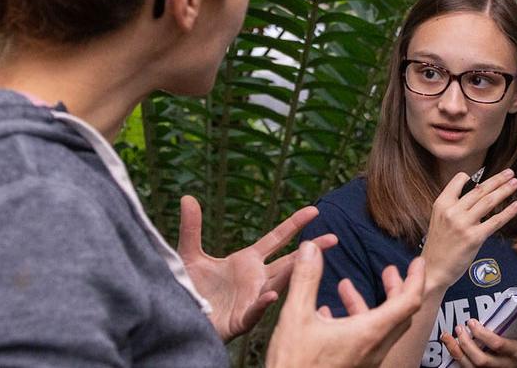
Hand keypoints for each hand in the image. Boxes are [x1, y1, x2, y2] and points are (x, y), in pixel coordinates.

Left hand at [178, 195, 337, 339]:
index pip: (277, 238)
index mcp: (248, 261)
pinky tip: (271, 295)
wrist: (183, 317)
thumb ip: (192, 228)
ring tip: (311, 260)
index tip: (313, 210)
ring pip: (279, 284)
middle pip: (289, 261)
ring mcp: (253, 298)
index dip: (294, 224)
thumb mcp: (190, 255)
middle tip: (334, 239)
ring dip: (294, 273)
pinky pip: (256, 310)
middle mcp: (256, 278)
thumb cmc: (192, 290)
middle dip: (312, 250)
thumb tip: (187, 198)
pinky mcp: (242, 318)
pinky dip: (263, 303)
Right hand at [267, 243, 427, 367]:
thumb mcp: (296, 316)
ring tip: (346, 285)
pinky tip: (328, 311)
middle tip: (389, 270)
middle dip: (396, 288)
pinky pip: (365, 340)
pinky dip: (355, 321)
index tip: (418, 262)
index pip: (408, 301)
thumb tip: (311, 248)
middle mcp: (375, 348)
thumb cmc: (295, 363)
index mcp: (369, 332)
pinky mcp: (355, 366)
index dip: (416, 279)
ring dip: (368, 304)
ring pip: (380, 327)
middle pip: (400, 314)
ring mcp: (367, 359)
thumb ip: (306, 279)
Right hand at [421, 170, 516, 286]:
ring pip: (488, 202)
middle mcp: (452, 211)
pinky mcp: (474, 238)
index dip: (474, 176)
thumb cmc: (439, 246)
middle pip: (479, 190)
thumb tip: (475, 193)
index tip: (487, 174)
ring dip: (505, 190)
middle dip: (497, 179)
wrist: (434, 270)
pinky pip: (495, 221)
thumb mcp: (439, 219)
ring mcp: (463, 224)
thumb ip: (454, 206)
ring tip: (515, 183)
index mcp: (441, 204)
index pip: (458, 181)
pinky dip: (508, 212)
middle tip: (510, 172)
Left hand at [441, 312, 516, 367]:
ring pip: (471, 367)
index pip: (498, 345)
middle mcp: (504, 366)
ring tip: (448, 337)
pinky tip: (451, 347)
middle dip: (466, 345)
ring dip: (457, 352)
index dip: (483, 335)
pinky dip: (457, 359)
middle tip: (459, 328)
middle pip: (480, 360)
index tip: (472, 323)